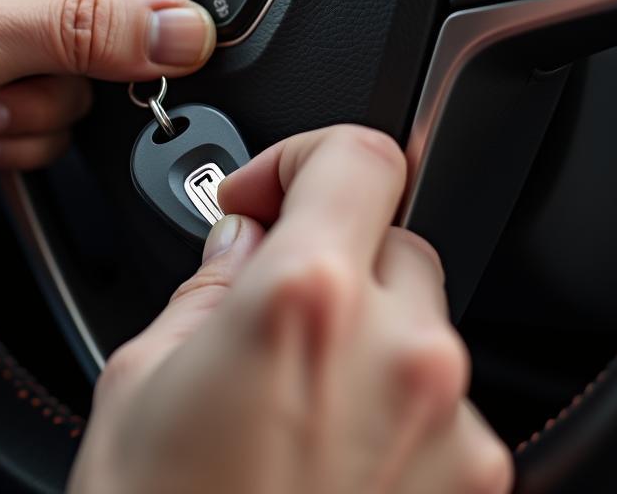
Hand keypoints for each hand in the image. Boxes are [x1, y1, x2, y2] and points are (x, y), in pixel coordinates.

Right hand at [70, 126, 511, 493]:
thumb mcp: (141, 377)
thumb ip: (208, 282)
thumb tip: (241, 236)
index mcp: (305, 303)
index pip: (358, 156)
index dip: (304, 157)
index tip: (268, 194)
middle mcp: (398, 354)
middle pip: (391, 237)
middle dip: (330, 251)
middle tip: (268, 298)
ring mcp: (449, 425)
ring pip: (419, 316)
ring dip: (363, 326)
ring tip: (291, 390)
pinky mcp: (474, 482)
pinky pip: (441, 394)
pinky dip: (391, 396)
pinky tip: (326, 445)